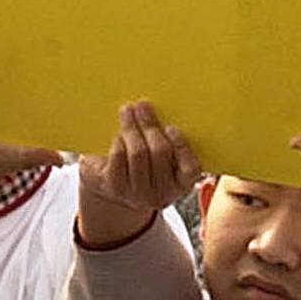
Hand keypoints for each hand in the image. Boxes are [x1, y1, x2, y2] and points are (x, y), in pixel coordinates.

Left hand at [77, 101, 198, 250]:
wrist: (109, 184)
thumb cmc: (141, 161)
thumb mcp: (160, 155)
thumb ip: (167, 138)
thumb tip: (157, 111)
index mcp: (180, 184)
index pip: (191, 169)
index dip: (181, 147)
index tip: (170, 126)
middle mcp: (162, 194)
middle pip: (160, 152)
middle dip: (150, 125)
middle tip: (142, 105)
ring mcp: (137, 194)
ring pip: (138, 152)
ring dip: (131, 127)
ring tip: (127, 111)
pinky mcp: (115, 188)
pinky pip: (119, 157)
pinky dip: (118, 142)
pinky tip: (118, 136)